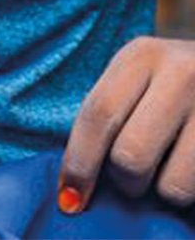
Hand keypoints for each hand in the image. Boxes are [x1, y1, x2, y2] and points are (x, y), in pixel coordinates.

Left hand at [59, 36, 194, 213]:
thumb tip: (74, 179)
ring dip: (163, 190)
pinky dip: (190, 191)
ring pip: (171, 185)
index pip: (98, 114)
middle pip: (130, 155)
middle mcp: (179, 74)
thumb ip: (111, 111)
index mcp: (142, 56)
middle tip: (132, 178)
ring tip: (170, 168)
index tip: (69, 197)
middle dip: (125, 181)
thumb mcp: (139, 76)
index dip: (79, 162)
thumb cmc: (171, 82)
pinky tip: (190, 167)